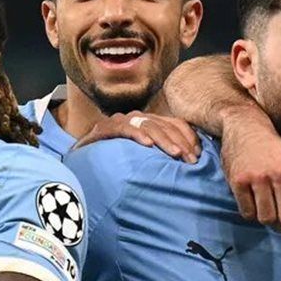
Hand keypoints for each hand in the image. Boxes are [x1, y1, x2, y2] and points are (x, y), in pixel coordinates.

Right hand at [73, 110, 200, 163]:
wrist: (81, 162)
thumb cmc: (116, 163)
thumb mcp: (144, 159)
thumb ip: (162, 156)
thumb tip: (190, 162)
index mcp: (148, 122)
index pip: (175, 123)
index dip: (189, 137)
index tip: (199, 155)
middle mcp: (136, 118)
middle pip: (165, 125)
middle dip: (181, 142)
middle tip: (191, 160)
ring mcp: (120, 121)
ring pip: (148, 125)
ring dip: (164, 140)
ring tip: (176, 154)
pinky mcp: (104, 128)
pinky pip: (124, 128)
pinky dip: (136, 134)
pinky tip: (147, 145)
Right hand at [221, 107, 280, 248]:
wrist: (246, 127)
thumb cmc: (274, 152)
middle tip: (280, 221)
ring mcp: (259, 177)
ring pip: (267, 219)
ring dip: (267, 220)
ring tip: (266, 207)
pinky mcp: (239, 181)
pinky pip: (247, 213)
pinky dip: (250, 213)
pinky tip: (251, 201)